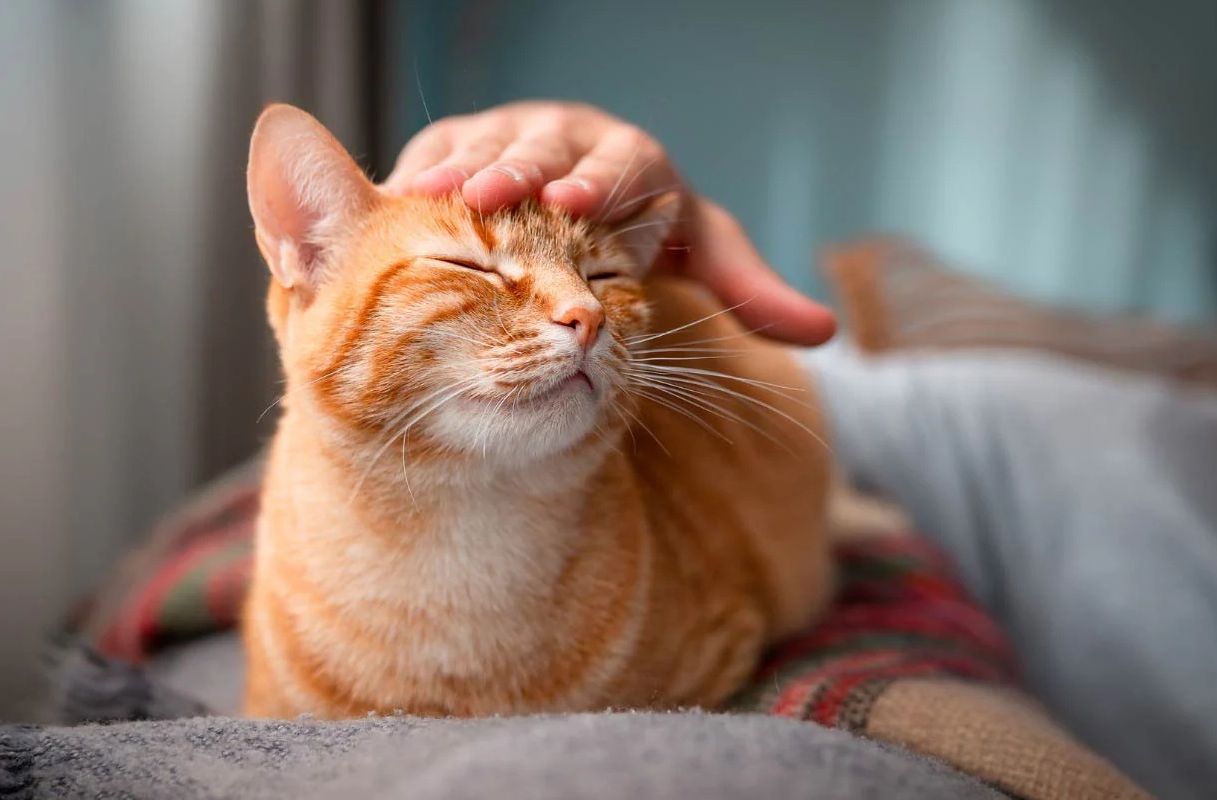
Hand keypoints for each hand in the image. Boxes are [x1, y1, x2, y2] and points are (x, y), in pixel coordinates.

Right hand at [383, 102, 835, 345]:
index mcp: (635, 160)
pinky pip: (441, 151)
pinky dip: (420, 174)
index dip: (600, 181)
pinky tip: (393, 199)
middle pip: (548, 145)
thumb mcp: (702, 252)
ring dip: (460, 168)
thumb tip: (823, 333)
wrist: (591, 189)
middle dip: (521, 167)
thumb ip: (748, 288)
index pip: (622, 165)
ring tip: (430, 192)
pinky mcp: (468, 142)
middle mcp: (574, 139)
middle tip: (493, 193)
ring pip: (488, 143)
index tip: (580, 204)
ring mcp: (517, 135)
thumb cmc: (648, 225)